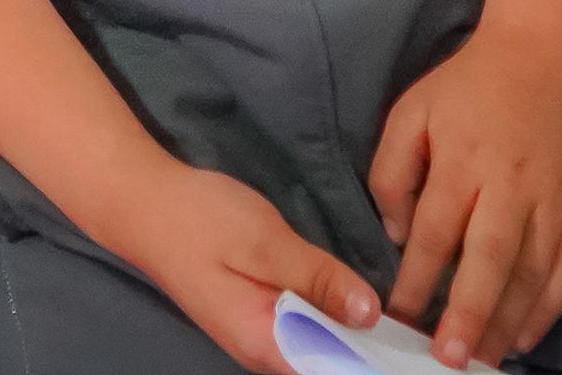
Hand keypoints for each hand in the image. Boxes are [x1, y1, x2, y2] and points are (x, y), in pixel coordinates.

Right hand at [99, 160, 389, 373]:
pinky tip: (360, 307)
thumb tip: (370, 315)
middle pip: (331, 367)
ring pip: (320, 352)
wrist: (140, 203)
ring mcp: (259, 337)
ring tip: (401, 323)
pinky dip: (335, 325)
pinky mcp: (257, 318)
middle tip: (420, 333)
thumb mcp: (264, 240)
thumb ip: (318, 278)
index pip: (334, 373)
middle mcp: (264, 352)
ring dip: (357, 341)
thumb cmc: (197, 219)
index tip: (417, 351)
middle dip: (372, 354)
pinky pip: (308, 334)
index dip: (376, 365)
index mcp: (266, 342)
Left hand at [366, 25, 561, 363]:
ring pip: (532, 273)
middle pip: (489, 259)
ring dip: (507, 322)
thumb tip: (394, 231)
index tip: (397, 314)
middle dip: (468, 313)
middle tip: (449, 357)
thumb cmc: (470, 86)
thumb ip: (393, 169)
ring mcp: (553, 201)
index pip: (436, 230)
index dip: (416, 277)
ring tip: (482, 359)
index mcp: (463, 160)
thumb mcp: (413, 110)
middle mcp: (511, 186)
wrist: (548, 54)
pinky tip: (525, 334)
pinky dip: (549, 306)